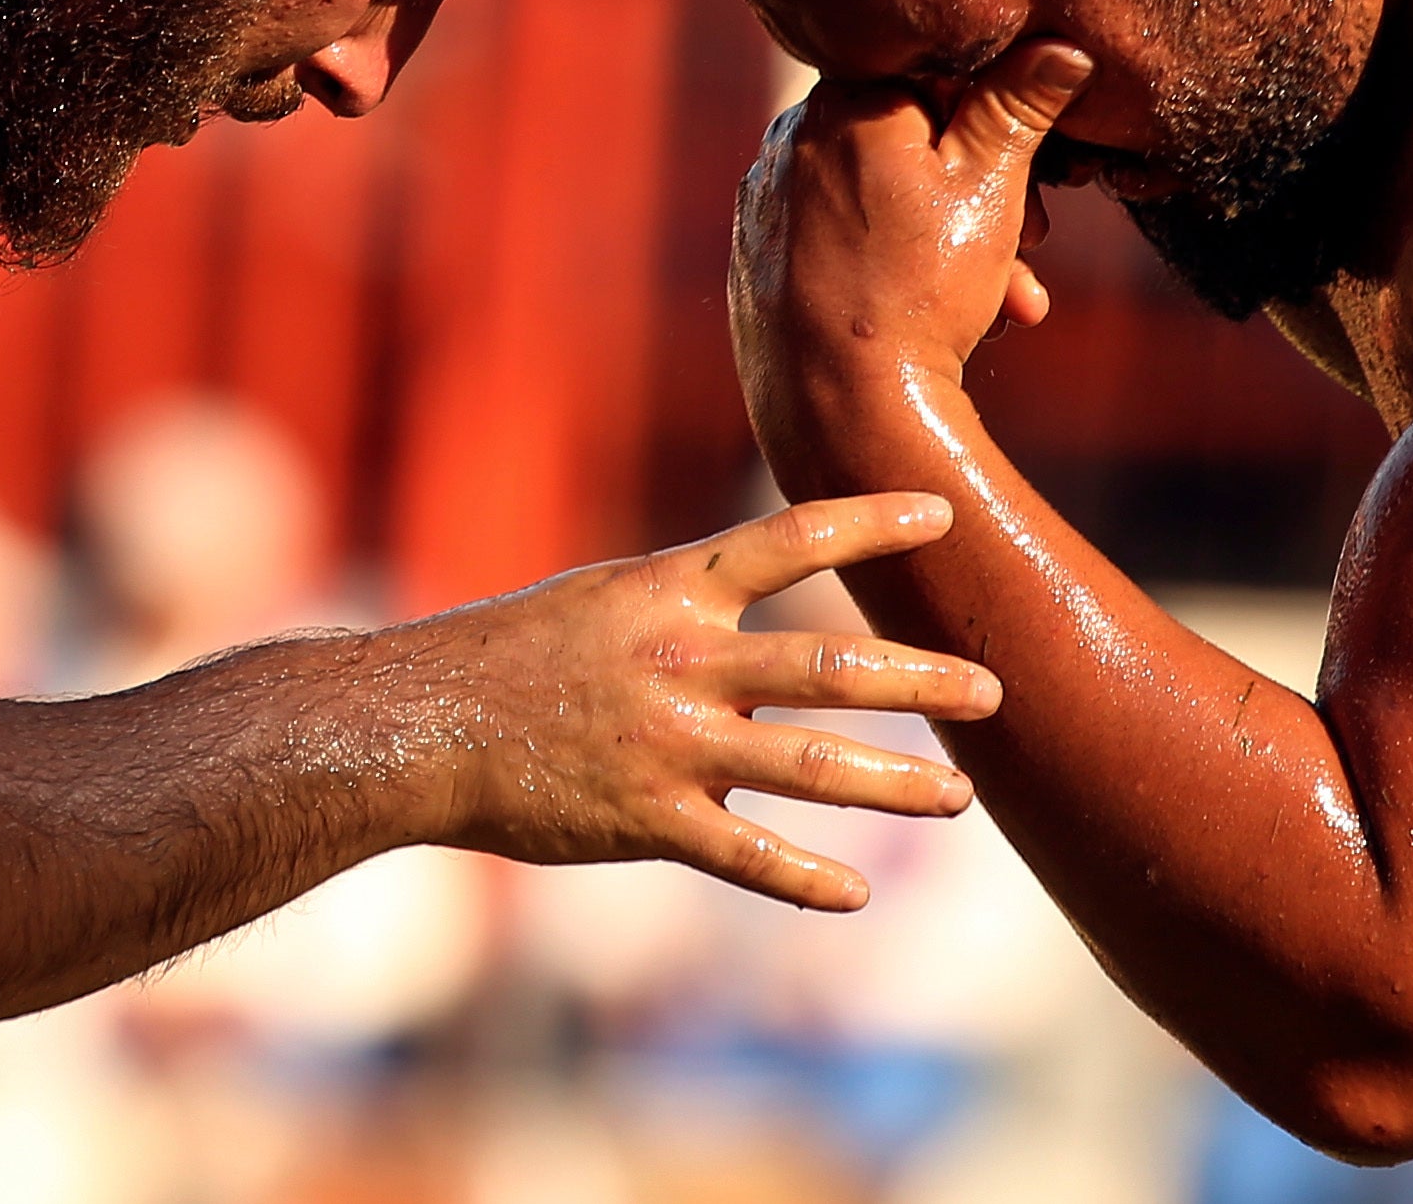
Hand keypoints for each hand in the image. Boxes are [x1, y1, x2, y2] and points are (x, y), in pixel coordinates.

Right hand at [423, 493, 1003, 909]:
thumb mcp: (600, 598)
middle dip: (924, 681)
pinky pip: (745, 854)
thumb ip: (683, 604)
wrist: (417, 723)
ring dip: (898, 785)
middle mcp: (685, 660)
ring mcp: (671, 743)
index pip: (791, 539)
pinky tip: (854, 895)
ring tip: (960, 799)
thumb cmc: (505, 653)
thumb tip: (754, 601)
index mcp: (672, 591)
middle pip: (832, 666)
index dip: (872, 524)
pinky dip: (806, 878)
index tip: (942, 515)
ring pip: (811, 765)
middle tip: (994, 691)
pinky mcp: (647, 819)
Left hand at [730, 44, 1095, 432]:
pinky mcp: (756, 261)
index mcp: (843, 102)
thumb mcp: (990, 188)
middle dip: (984, 194)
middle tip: (1033, 242)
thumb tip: (1060, 43)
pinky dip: (893, 269)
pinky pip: (840, 243)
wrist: (843, 409)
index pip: (934, 74)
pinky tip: (942, 320)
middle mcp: (790, 140)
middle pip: (909, 143)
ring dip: (953, 243)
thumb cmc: (920, 291)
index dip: (995, 121)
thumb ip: (1020, 105)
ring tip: (1005, 301)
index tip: (1039, 176)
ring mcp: (765, 203)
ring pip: (881, 201)